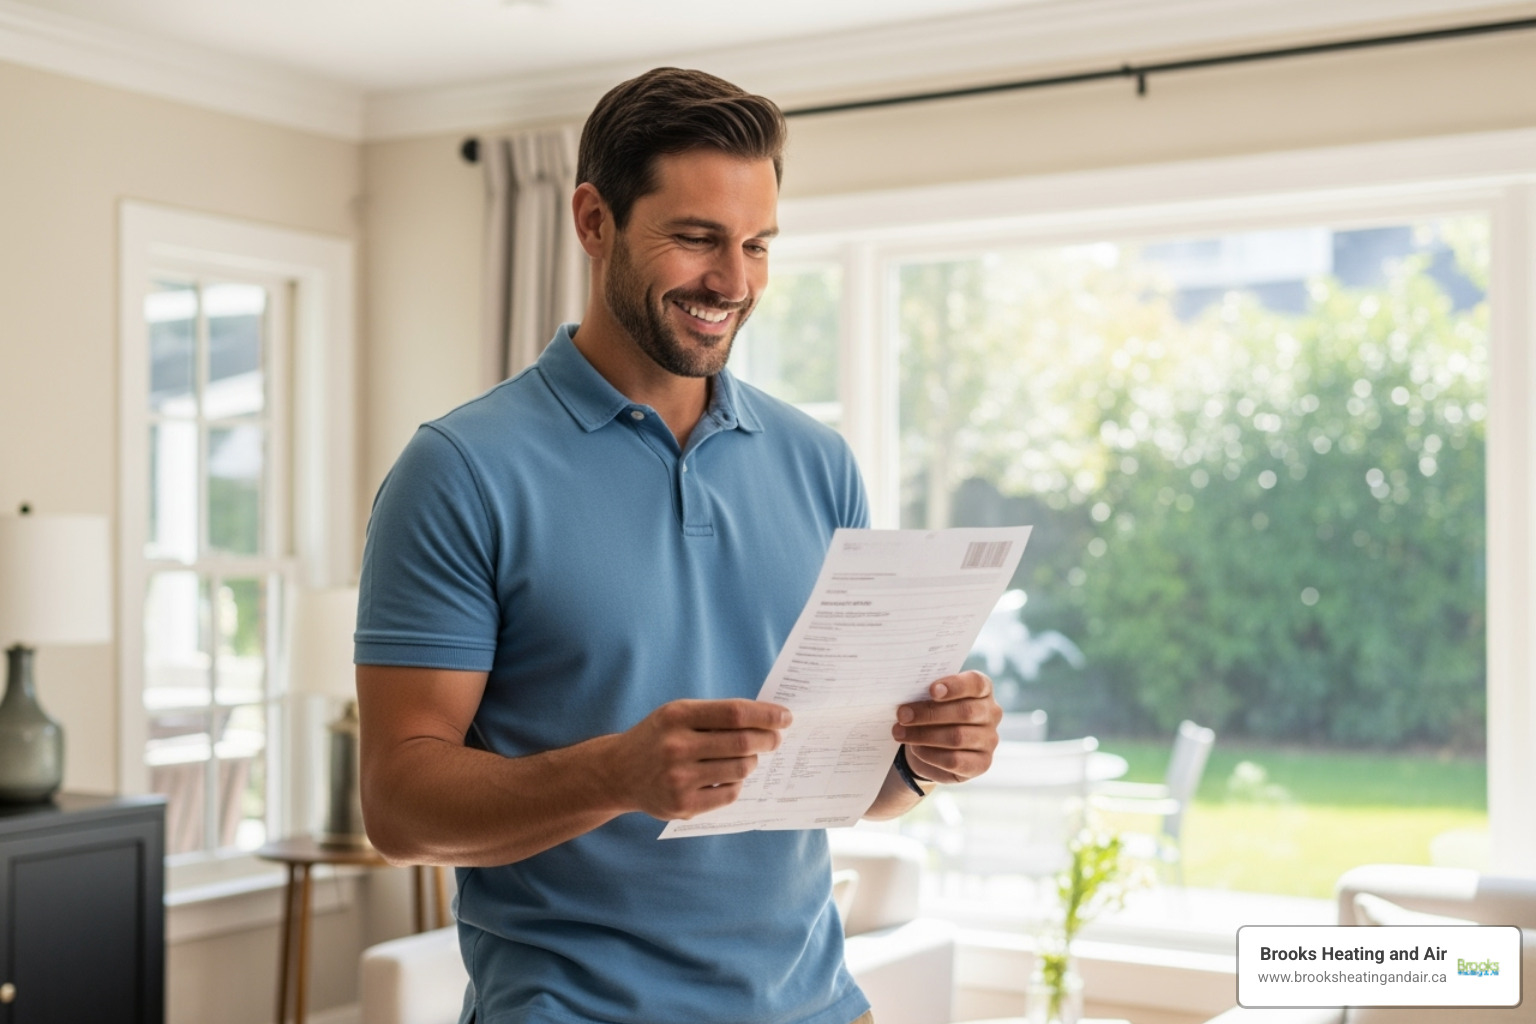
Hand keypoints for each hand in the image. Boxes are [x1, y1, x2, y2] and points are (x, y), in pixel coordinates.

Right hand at [609, 699, 790, 819]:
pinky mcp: (683, 805)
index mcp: (677, 716)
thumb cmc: (658, 737)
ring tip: (749, 756)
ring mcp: (679, 779)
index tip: (786, 717)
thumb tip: (768, 720)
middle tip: (776, 738)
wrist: (618, 772)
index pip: (735, 713)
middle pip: (743, 742)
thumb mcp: (678, 714)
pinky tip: (731, 775)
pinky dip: (738, 782)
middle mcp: (676, 746)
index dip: (766, 715)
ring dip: (753, 761)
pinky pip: (730, 793)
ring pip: (741, 769)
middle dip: (769, 739)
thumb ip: (716, 715)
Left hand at [891, 671, 1000, 784]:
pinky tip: (916, 749)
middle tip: (903, 715)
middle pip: (965, 712)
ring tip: (900, 733)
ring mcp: (990, 739)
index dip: (955, 686)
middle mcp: (991, 713)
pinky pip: (955, 760)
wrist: (933, 747)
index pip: (976, 683)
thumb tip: (906, 698)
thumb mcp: (930, 700)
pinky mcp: (982, 763)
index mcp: (982, 690)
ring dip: (924, 735)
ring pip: (957, 737)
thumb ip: (926, 694)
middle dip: (929, 714)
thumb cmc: (932, 714)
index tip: (931, 690)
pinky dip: (931, 754)